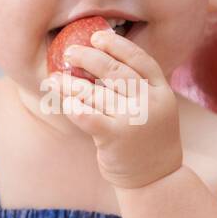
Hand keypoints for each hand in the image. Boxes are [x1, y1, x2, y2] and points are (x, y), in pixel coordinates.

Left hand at [40, 28, 182, 189]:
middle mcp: (150, 103)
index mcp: (162, 92)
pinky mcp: (115, 138)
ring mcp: (133, 120)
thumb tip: (100, 59)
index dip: (117, 45)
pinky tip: (63, 100)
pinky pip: (87, 115)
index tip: (97, 37)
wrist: (156, 180)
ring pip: (95, 93)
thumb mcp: (155, 110)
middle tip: (69, 53)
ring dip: (70, 83)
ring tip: (54, 79)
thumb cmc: (148, 140)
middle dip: (88, 58)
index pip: (140, 59)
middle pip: (115, 71)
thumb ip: (138, 88)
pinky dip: (72, 105)